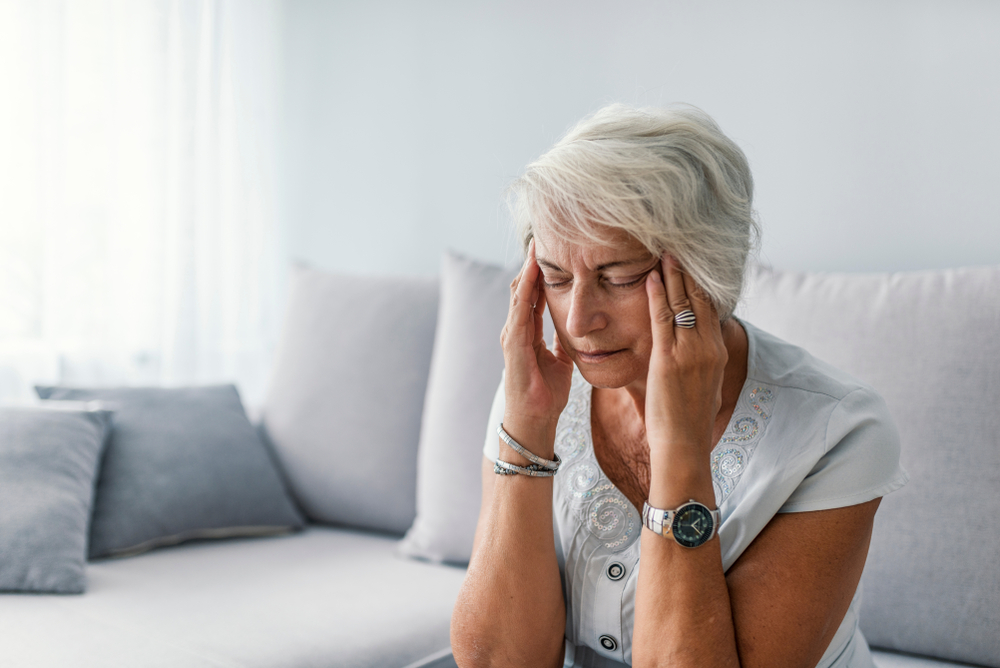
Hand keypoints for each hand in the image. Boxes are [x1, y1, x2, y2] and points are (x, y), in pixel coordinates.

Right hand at [500, 239, 573, 452]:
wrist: (534, 420)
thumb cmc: (545, 395)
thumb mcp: (559, 362)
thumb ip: (561, 344)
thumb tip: (572, 331)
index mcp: (527, 332)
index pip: (533, 294)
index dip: (542, 272)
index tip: (553, 250)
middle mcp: (515, 329)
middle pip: (523, 287)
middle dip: (532, 263)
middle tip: (544, 236)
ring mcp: (511, 334)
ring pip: (519, 293)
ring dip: (528, 269)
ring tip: (537, 246)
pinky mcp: (513, 343)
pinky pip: (520, 309)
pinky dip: (526, 289)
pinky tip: (533, 272)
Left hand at [643, 255, 727, 467]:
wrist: (684, 446)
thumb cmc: (688, 420)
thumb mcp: (705, 384)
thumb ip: (702, 361)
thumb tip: (699, 349)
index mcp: (717, 352)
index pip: (711, 307)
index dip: (701, 282)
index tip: (693, 261)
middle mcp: (708, 347)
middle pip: (700, 298)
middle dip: (689, 270)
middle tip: (678, 245)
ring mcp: (690, 352)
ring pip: (682, 303)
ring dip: (673, 274)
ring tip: (665, 251)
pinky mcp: (669, 359)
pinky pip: (663, 318)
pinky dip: (658, 294)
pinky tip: (652, 276)